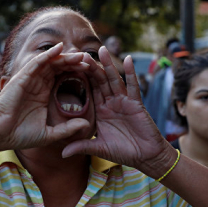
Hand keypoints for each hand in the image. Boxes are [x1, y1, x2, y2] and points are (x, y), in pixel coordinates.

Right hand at [0, 43, 91, 149]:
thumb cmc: (20, 135)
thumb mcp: (49, 134)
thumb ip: (67, 129)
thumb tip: (86, 125)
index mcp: (44, 94)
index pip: (63, 77)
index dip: (77, 73)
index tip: (92, 73)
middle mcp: (38, 84)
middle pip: (59, 67)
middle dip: (74, 63)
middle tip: (90, 61)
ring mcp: (30, 79)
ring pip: (50, 62)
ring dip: (66, 57)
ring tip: (81, 55)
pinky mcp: (22, 77)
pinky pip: (37, 62)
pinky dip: (48, 54)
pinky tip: (60, 48)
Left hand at [63, 47, 171, 177]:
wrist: (145, 157)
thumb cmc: (123, 152)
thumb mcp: (99, 148)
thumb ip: (81, 147)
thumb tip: (62, 154)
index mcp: (100, 111)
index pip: (88, 91)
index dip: (80, 79)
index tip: (69, 67)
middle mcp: (110, 103)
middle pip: (99, 81)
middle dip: (91, 67)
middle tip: (81, 53)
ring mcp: (124, 101)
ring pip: (114, 80)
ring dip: (108, 65)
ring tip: (102, 49)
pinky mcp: (136, 103)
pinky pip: (132, 86)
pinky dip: (130, 73)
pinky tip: (128, 60)